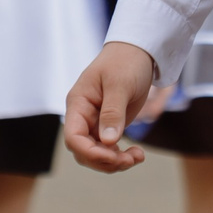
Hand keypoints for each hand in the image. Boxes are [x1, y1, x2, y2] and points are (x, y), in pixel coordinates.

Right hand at [64, 42, 158, 172]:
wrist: (139, 51)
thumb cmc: (126, 61)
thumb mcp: (119, 84)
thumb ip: (112, 112)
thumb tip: (108, 141)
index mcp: (78, 103)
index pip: (73, 137)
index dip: (90, 152)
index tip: (112, 157)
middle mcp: (83, 115)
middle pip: (84, 150)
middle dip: (105, 160)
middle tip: (130, 160)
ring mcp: (95, 122)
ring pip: (97, 153)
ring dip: (115, 161)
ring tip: (138, 157)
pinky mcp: (109, 125)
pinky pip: (109, 148)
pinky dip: (121, 156)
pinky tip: (137, 155)